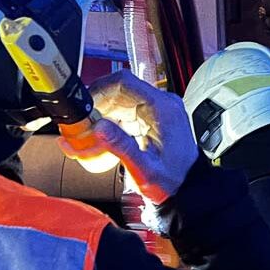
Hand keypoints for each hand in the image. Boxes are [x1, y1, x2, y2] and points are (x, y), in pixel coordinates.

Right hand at [59, 70, 198, 203]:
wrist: (188, 187)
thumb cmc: (173, 180)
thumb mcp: (144, 169)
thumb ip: (121, 147)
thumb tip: (100, 127)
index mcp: (163, 108)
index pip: (124, 81)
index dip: (99, 88)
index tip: (83, 103)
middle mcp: (162, 104)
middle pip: (120, 89)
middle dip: (97, 103)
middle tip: (82, 121)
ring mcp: (158, 109)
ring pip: (121, 98)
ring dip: (102, 111)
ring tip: (88, 130)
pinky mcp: (153, 118)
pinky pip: (126, 109)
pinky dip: (111, 118)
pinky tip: (102, 134)